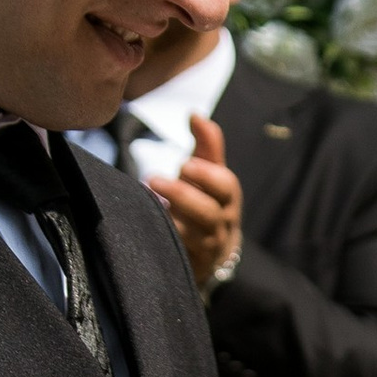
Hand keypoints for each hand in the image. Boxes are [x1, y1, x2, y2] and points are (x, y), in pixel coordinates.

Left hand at [148, 113, 245, 294]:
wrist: (217, 253)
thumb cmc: (208, 201)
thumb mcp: (210, 173)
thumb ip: (206, 144)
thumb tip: (195, 113)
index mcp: (227, 196)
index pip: (225, 184)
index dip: (207, 175)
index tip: (184, 163)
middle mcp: (222, 221)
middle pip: (210, 211)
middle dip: (184, 195)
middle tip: (154, 179)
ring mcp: (209, 245)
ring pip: (196, 235)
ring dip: (172, 218)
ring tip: (149, 201)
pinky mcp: (194, 263)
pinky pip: (182, 255)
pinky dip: (168, 239)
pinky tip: (150, 226)